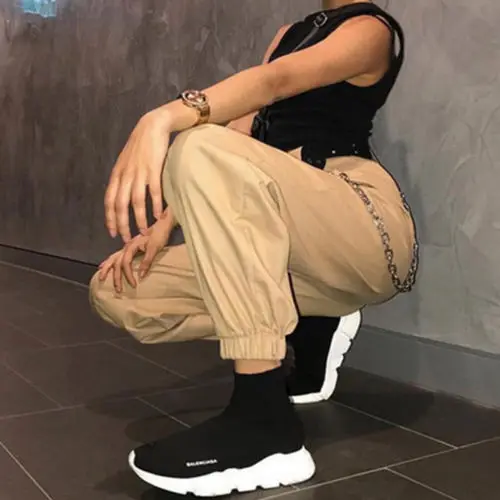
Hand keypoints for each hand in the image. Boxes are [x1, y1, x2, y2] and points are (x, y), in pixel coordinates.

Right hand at [98, 213, 173, 292]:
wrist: (162, 224)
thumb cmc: (160, 235)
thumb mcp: (155, 248)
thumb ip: (147, 262)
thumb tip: (141, 276)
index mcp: (131, 246)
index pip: (126, 264)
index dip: (128, 275)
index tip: (134, 285)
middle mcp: (126, 246)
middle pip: (117, 263)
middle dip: (116, 277)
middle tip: (118, 290)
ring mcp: (126, 246)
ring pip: (113, 259)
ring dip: (108, 270)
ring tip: (101, 278)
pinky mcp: (129, 248)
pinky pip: (115, 256)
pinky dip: (109, 262)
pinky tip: (104, 266)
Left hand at [104, 110, 171, 241]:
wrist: (152, 126)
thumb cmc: (141, 145)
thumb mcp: (126, 161)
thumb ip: (123, 178)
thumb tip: (122, 195)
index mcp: (117, 174)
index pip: (109, 200)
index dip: (110, 218)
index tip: (113, 232)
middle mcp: (125, 175)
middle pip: (120, 205)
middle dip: (123, 225)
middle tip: (127, 239)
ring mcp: (139, 172)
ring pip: (136, 202)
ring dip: (139, 220)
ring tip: (144, 232)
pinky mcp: (153, 169)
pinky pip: (154, 192)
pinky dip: (156, 206)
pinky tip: (158, 216)